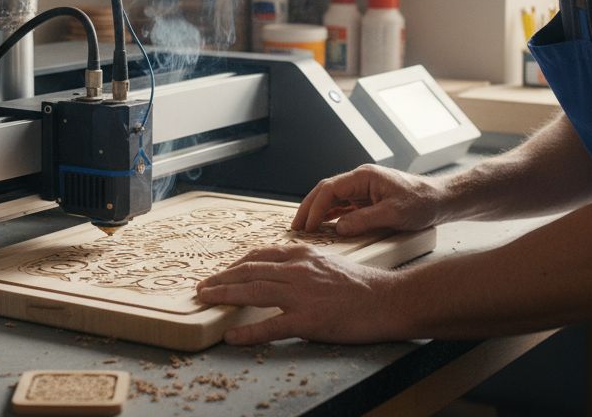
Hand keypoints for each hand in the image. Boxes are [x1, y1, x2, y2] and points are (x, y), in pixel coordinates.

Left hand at [195, 244, 401, 344]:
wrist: (389, 299)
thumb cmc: (366, 285)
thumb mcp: (332, 263)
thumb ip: (307, 265)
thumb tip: (288, 271)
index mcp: (304, 255)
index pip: (261, 255)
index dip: (237, 263)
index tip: (223, 271)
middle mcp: (299, 270)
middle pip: (250, 270)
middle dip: (222, 278)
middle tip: (202, 286)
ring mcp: (302, 295)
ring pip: (253, 291)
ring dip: (224, 295)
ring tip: (205, 300)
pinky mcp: (308, 320)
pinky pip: (270, 326)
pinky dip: (247, 332)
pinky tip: (232, 336)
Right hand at [292, 163, 442, 235]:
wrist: (441, 200)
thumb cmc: (422, 202)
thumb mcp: (393, 214)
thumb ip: (364, 220)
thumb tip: (340, 228)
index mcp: (365, 177)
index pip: (330, 188)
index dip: (315, 207)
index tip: (307, 225)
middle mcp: (361, 180)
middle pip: (326, 191)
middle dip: (309, 208)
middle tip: (297, 226)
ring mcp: (364, 190)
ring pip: (332, 199)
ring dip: (318, 212)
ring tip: (305, 228)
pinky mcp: (368, 200)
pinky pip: (343, 206)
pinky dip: (331, 216)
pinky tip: (324, 227)